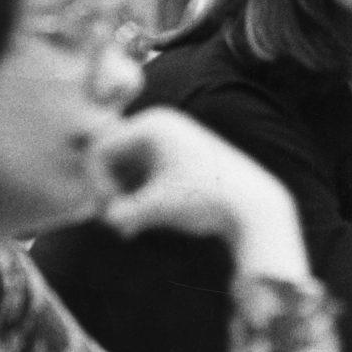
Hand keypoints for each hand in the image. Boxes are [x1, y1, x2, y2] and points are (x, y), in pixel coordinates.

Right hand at [88, 107, 308, 275]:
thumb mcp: (157, 208)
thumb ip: (121, 212)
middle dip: (107, 192)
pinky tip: (135, 226)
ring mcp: (169, 142)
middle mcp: (161, 125)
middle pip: (110, 157)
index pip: (101, 149)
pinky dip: (136, 198)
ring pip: (125, 169)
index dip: (97, 184)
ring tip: (128, 228)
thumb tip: (107, 217)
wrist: (254, 206)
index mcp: (154, 123)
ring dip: (120, 198)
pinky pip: (142, 175)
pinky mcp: (177, 159)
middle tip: (114, 223)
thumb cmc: (206, 201)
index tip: (109, 212)